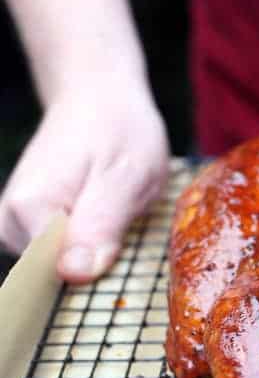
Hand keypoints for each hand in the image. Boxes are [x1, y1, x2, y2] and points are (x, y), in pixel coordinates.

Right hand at [0, 88, 167, 282]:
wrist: (99, 100)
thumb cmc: (118, 132)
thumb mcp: (127, 177)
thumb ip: (100, 226)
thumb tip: (72, 273)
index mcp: (29, 210)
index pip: (54, 277)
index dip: (95, 277)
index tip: (118, 253)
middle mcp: (11, 221)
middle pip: (57, 276)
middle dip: (99, 262)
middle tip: (124, 219)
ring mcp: (17, 224)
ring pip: (61, 268)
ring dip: (97, 251)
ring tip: (115, 211)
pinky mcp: (30, 225)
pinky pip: (62, 254)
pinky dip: (90, 244)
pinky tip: (103, 216)